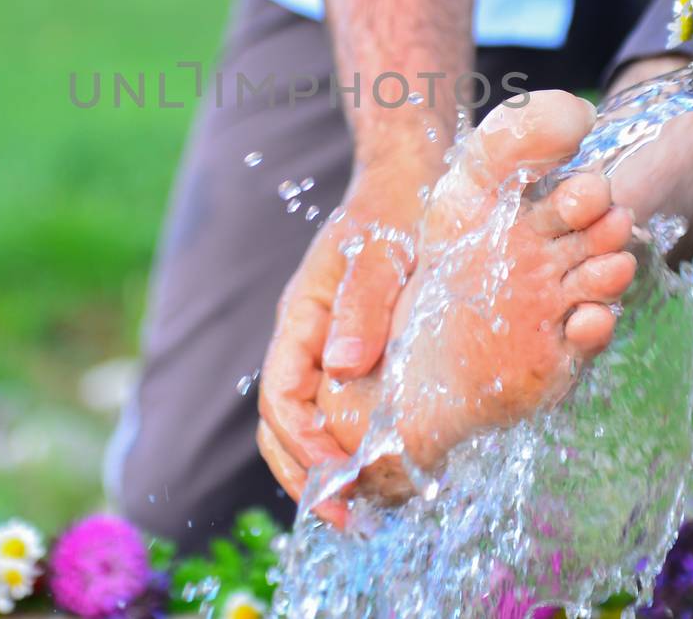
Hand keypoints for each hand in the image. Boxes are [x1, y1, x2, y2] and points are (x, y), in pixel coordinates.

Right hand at [256, 143, 441, 520]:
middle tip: (355, 521)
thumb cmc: (397, 204)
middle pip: (283, 425)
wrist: (412, 171)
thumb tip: (342, 367)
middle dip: (309, 478)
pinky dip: (355, 446)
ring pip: (308, 423)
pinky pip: (342, 409)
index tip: (342, 486)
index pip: (280, 399)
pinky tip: (392, 466)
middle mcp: (308, 338)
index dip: (304, 450)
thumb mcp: (384, 248)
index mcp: (302, 317)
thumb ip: (362, 302)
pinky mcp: (361, 352)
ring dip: (330, 470)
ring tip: (372, 509)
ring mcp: (331, 347)